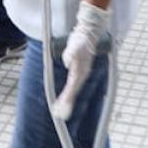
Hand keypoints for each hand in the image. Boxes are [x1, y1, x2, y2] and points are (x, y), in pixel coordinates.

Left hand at [52, 2, 109, 120]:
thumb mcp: (76, 44)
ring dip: (67, 100)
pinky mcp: (79, 71)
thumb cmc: (82, 39)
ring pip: (73, 90)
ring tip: (60, 111)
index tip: (61, 106)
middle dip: (66, 104)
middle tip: (59, 115)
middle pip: (73, 91)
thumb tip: (69, 59)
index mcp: (81, 70)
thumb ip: (72, 52)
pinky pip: (73, 85)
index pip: (72, 87)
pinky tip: (65, 98)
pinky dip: (69, 94)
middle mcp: (82, 73)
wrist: (89, 32)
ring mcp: (81, 73)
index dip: (67, 97)